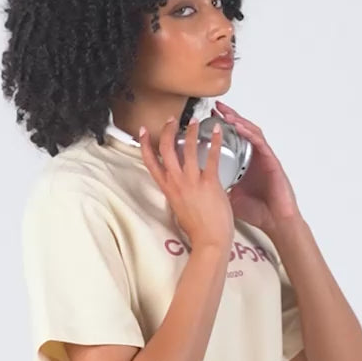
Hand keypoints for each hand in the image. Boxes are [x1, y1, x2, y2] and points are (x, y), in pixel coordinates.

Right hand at [138, 116, 233, 251]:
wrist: (210, 241)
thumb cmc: (198, 230)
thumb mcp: (180, 210)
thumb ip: (179, 195)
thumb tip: (181, 188)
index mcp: (168, 189)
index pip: (150, 162)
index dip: (144, 144)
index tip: (142, 131)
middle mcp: (177, 182)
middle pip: (165, 149)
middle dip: (167, 130)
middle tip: (172, 119)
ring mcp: (192, 182)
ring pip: (187, 148)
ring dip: (191, 130)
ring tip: (196, 120)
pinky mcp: (209, 182)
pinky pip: (211, 156)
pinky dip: (215, 141)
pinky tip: (219, 131)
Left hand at [212, 100, 300, 233]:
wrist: (276, 222)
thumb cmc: (258, 211)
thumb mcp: (230, 198)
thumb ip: (216, 188)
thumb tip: (196, 188)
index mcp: (242, 165)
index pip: (230, 141)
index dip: (218, 129)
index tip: (205, 120)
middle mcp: (252, 158)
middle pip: (240, 132)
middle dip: (228, 117)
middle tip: (216, 107)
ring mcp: (262, 158)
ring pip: (250, 132)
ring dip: (238, 120)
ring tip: (226, 112)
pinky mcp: (271, 162)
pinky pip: (260, 143)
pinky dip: (250, 133)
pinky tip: (240, 127)